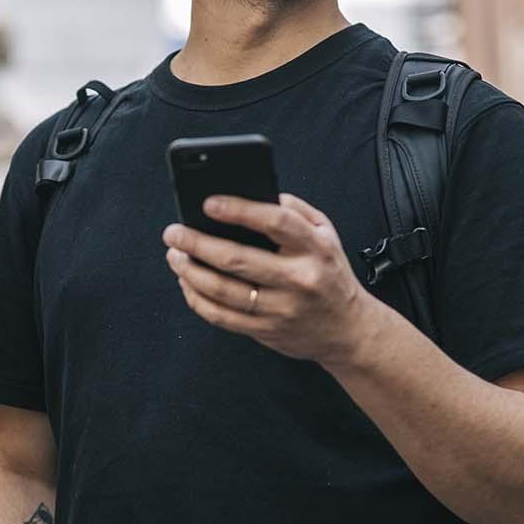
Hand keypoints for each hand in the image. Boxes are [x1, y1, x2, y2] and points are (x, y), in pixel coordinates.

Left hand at [162, 193, 372, 364]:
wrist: (349, 330)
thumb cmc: (330, 273)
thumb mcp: (326, 233)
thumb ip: (294, 210)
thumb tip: (254, 193)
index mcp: (315, 248)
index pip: (275, 222)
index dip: (239, 210)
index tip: (208, 203)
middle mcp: (298, 279)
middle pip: (238, 259)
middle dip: (197, 243)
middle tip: (174, 232)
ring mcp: (281, 309)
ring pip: (223, 291)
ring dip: (190, 271)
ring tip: (175, 255)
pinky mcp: (266, 331)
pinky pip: (221, 317)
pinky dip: (197, 298)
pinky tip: (187, 282)